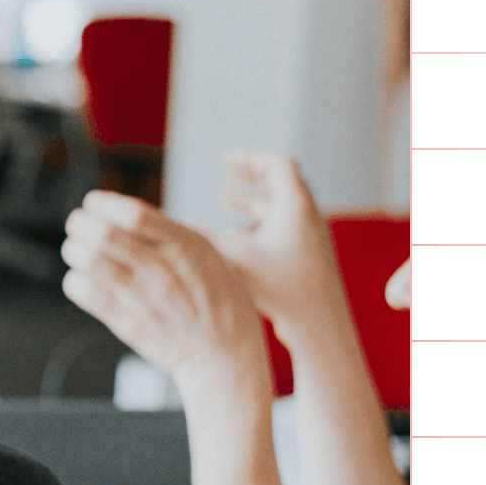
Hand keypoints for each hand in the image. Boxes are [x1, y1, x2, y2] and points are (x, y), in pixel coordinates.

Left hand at [61, 192, 270, 403]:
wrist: (226, 357)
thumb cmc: (220, 301)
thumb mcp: (210, 256)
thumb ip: (172, 233)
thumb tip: (125, 211)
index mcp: (188, 247)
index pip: (134, 214)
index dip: (103, 203)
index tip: (92, 202)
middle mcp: (164, 270)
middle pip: (105, 235)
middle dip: (81, 223)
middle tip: (77, 224)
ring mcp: (144, 299)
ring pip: (90, 262)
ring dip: (74, 250)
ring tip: (76, 249)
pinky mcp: (128, 324)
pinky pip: (86, 293)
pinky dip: (75, 280)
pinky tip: (81, 278)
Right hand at [208, 151, 347, 345]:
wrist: (319, 326)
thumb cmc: (281, 291)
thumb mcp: (234, 258)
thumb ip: (202, 239)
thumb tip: (166, 226)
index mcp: (295, 206)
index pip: (278, 164)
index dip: (249, 159)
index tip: (225, 161)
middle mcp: (307, 217)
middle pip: (281, 181)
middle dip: (249, 176)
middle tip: (227, 172)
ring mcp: (310, 238)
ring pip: (280, 208)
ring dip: (251, 201)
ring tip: (224, 199)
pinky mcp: (308, 258)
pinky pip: (283, 228)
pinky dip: (259, 224)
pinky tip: (236, 238)